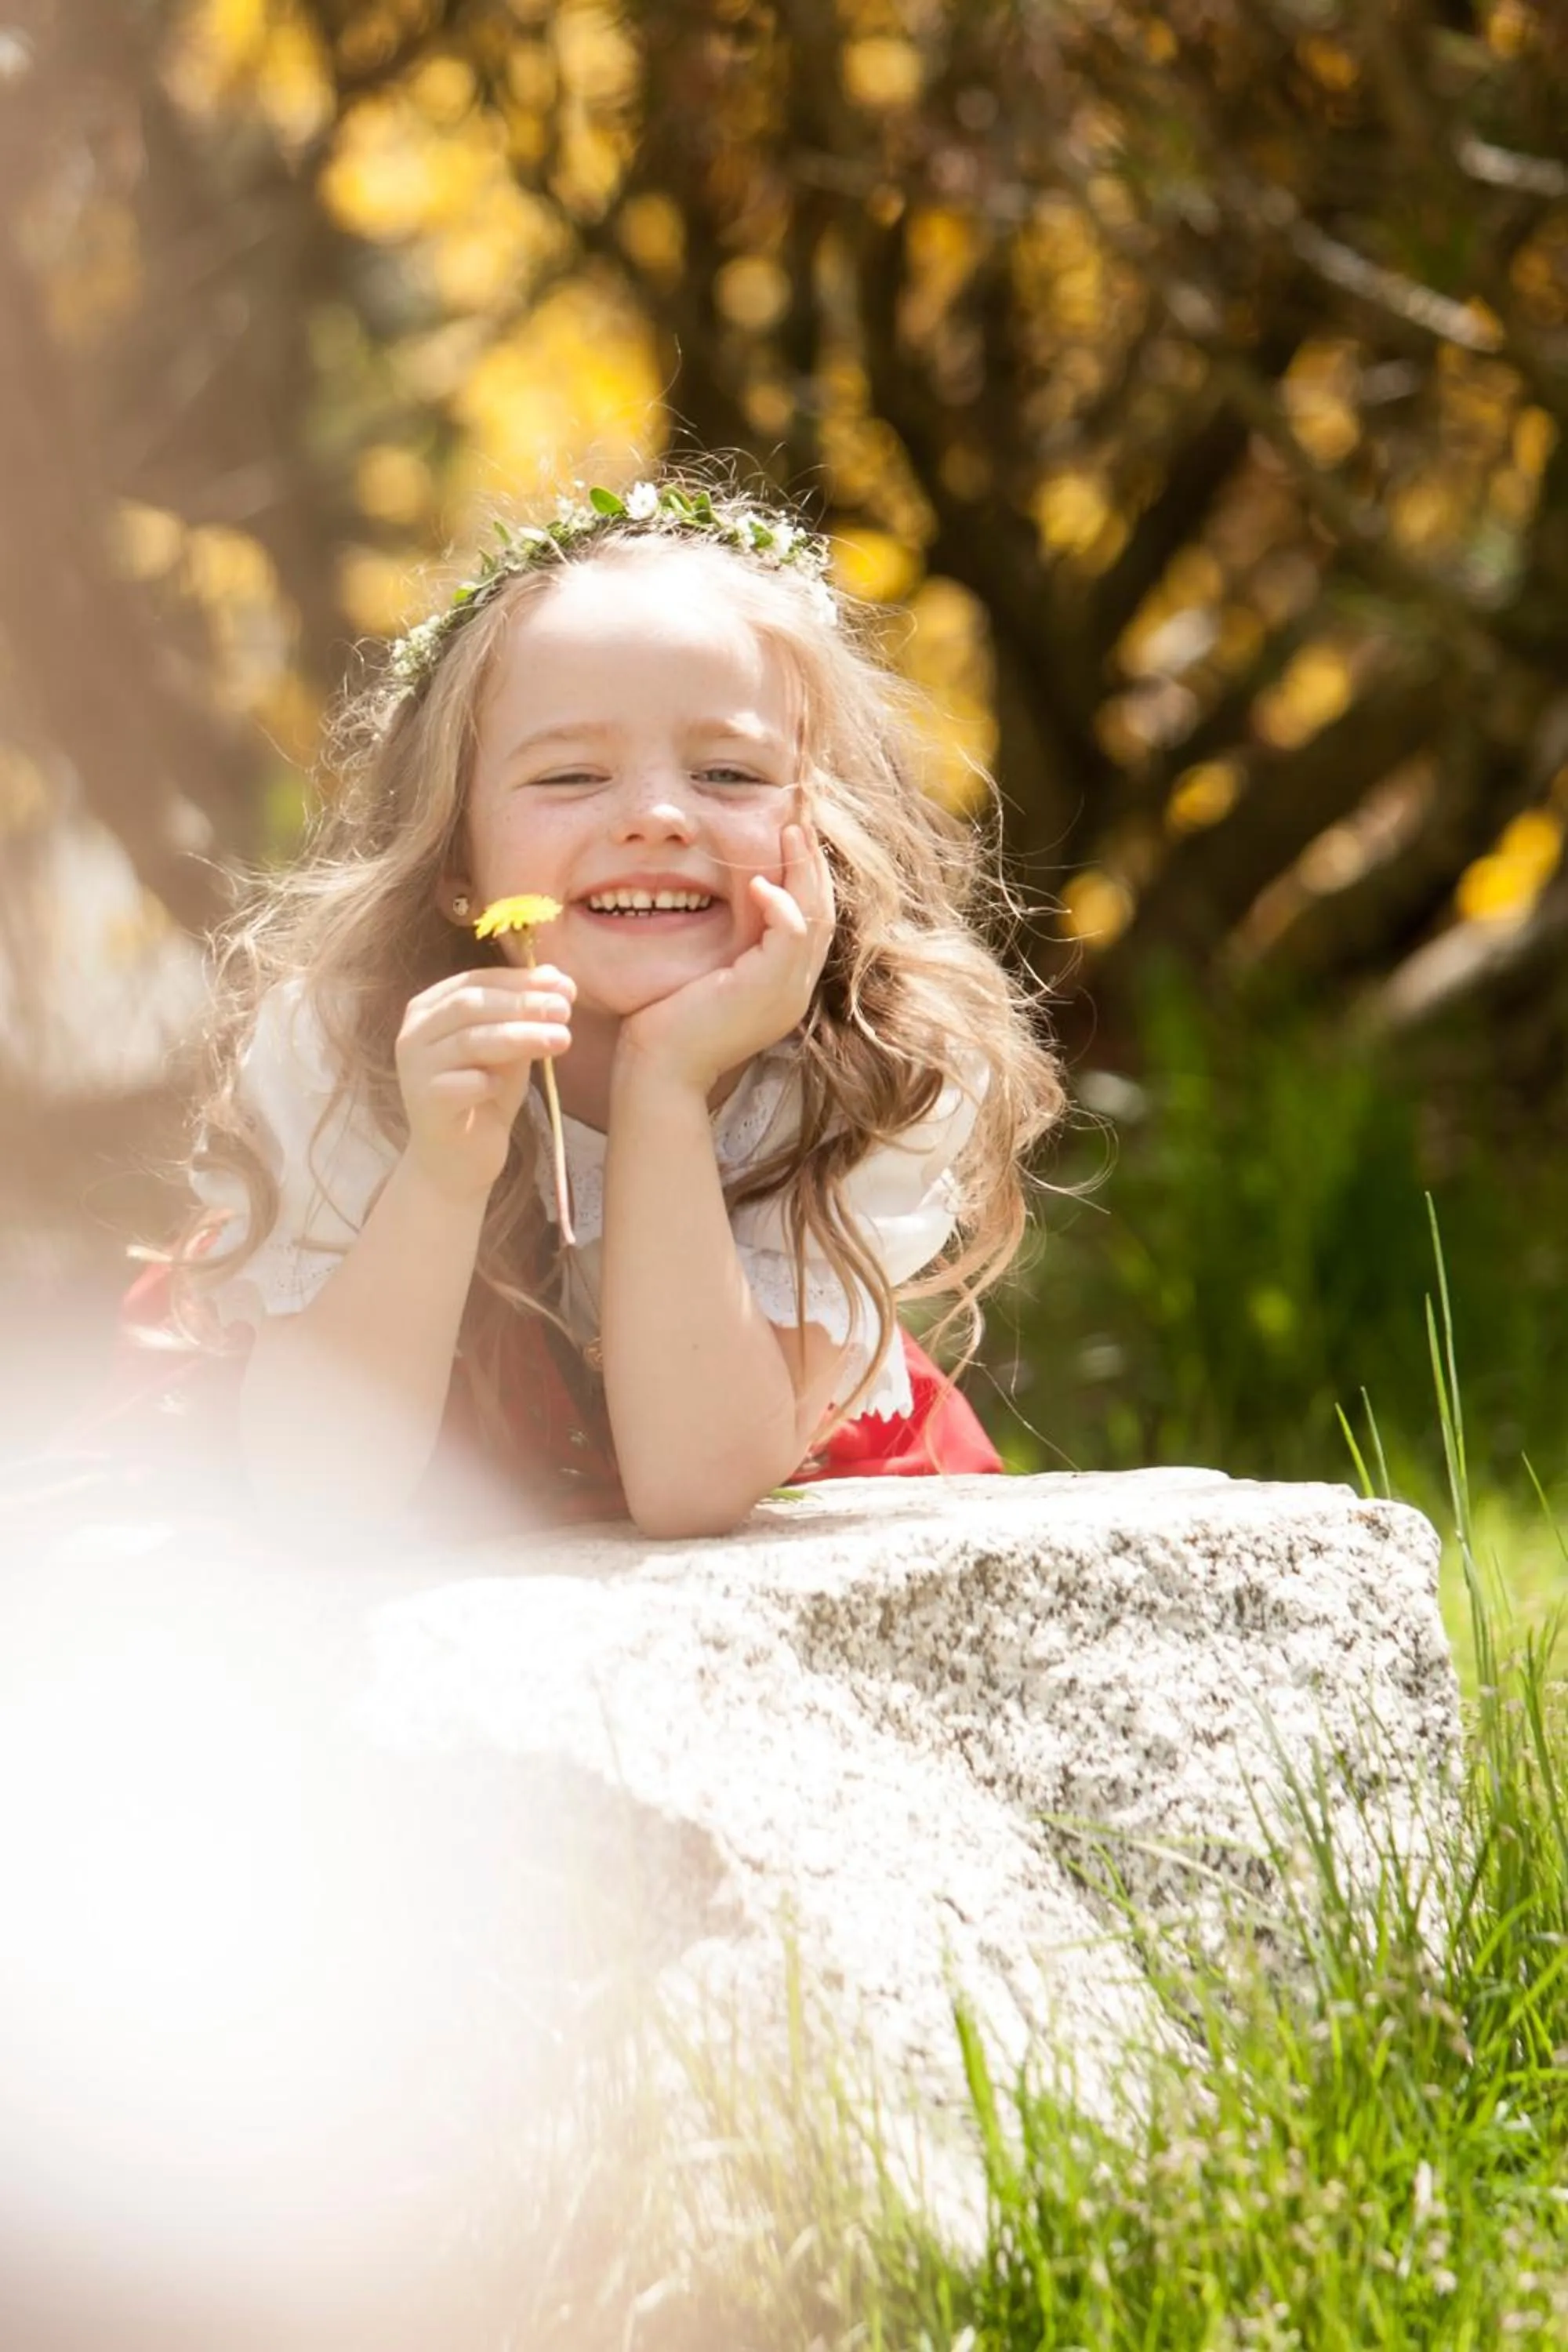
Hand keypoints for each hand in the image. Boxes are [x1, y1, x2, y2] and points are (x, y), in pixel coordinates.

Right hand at [395, 965, 573, 1198]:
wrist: (458, 1158)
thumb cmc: (484, 1095)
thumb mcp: (509, 1048)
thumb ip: (526, 1016)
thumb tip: (560, 979)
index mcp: (431, 1008)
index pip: (476, 980)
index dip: (521, 980)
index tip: (564, 986)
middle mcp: (414, 1032)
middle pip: (470, 1005)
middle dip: (523, 1004)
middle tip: (564, 1010)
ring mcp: (414, 1067)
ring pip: (470, 1041)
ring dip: (520, 1037)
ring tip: (562, 1039)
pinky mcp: (424, 1101)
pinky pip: (462, 1084)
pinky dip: (489, 1082)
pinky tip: (505, 1087)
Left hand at [614, 823, 834, 1093]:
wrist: (658, 1070)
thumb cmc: (667, 1026)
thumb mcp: (704, 975)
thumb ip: (726, 944)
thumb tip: (725, 904)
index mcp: (782, 988)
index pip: (810, 923)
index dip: (806, 879)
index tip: (792, 838)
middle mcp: (794, 991)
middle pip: (822, 915)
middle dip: (813, 865)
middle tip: (799, 823)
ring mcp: (787, 993)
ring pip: (815, 918)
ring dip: (804, 872)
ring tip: (790, 832)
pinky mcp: (769, 989)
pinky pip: (792, 935)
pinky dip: (780, 904)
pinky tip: (758, 882)